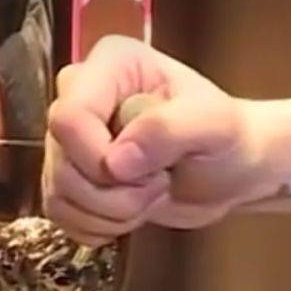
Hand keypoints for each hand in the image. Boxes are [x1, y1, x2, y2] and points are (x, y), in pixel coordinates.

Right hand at [45, 35, 257, 243]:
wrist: (232, 171)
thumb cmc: (227, 139)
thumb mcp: (215, 126)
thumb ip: (168, 131)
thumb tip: (116, 161)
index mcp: (112, 64)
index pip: (68, 116)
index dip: (99, 156)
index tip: (146, 170)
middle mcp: (82, 95)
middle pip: (61, 160)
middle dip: (114, 192)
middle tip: (159, 183)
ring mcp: (72, 139)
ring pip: (59, 193)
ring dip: (111, 212)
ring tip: (151, 194)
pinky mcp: (71, 176)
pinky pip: (61, 214)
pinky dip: (100, 226)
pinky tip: (132, 211)